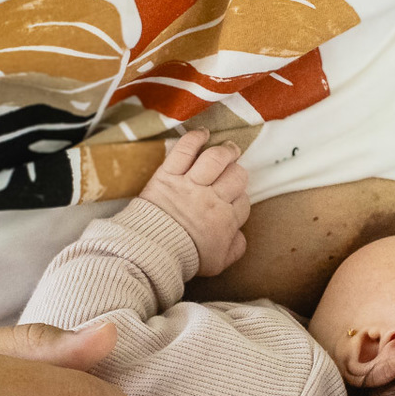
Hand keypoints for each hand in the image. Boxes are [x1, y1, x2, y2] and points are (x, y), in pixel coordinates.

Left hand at [139, 129, 249, 276]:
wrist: (151, 253)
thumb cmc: (184, 258)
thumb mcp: (218, 262)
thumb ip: (235, 248)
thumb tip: (240, 234)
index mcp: (226, 220)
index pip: (243, 200)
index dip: (239, 197)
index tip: (231, 198)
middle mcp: (212, 199)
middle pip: (236, 176)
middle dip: (237, 172)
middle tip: (234, 169)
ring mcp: (190, 184)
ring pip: (216, 159)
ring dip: (226, 151)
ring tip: (229, 149)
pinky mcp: (168, 175)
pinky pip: (185, 150)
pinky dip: (195, 138)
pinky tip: (203, 133)